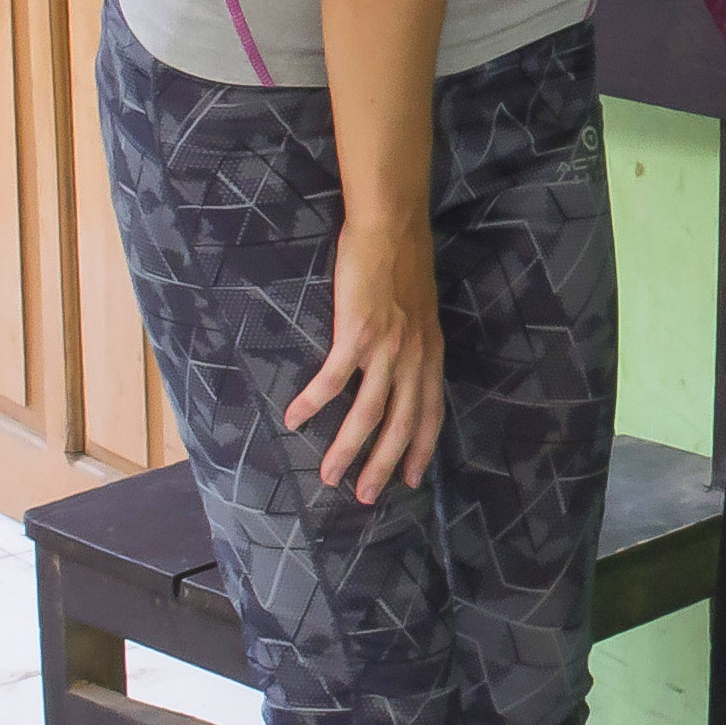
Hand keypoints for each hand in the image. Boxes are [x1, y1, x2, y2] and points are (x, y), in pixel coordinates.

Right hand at [290, 212, 446, 497]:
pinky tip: (294, 419)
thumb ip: (414, 344)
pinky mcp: (358, 335)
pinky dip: (312, 403)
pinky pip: (332, 380)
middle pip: (401, 426)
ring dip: (347, 449)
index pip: (430, 414)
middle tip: (366, 497)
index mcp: (430, 355)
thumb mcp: (420, 312)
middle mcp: (413, 359)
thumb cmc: (402, 263)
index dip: (421, 450)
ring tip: (329, 475)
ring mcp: (387, 349)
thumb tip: (402, 367)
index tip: (410, 480)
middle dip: (383, 466)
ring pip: (368, 414)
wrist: (391, 228)